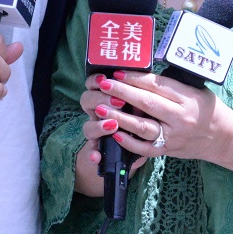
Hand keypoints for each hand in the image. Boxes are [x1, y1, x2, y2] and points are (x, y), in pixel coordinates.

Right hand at [73, 73, 152, 195]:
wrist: (141, 142)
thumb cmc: (146, 114)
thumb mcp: (144, 100)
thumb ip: (141, 89)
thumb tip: (144, 76)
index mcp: (107, 95)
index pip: (93, 82)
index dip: (95, 80)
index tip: (109, 78)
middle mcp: (98, 112)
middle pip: (86, 101)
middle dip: (100, 98)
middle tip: (119, 101)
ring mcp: (98, 131)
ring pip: (88, 128)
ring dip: (98, 126)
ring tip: (113, 125)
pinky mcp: (100, 149)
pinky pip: (93, 152)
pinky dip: (93, 154)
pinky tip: (96, 157)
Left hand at [91, 70, 232, 163]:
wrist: (223, 137)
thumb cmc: (208, 108)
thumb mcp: (196, 90)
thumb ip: (172, 85)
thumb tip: (142, 76)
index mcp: (188, 97)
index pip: (158, 85)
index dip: (136, 78)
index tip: (118, 72)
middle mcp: (180, 117)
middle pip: (147, 103)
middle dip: (122, 93)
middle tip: (104, 84)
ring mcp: (174, 136)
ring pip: (143, 127)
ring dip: (119, 117)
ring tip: (100, 108)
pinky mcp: (168, 150)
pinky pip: (145, 148)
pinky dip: (129, 142)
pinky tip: (114, 133)